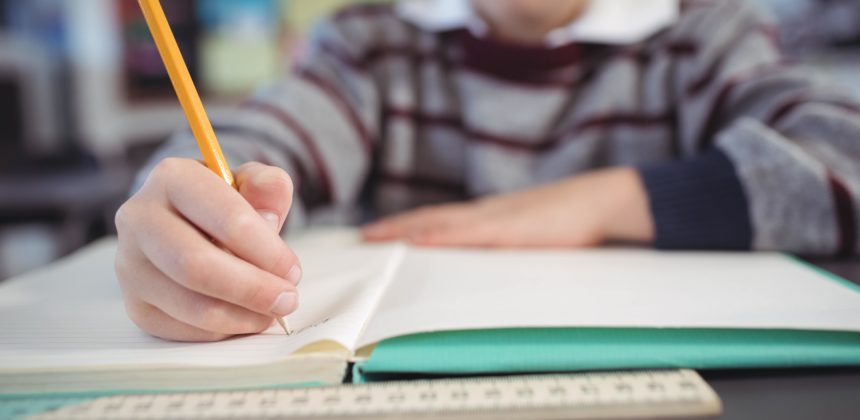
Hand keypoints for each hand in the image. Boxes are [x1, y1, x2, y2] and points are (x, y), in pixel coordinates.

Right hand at [115, 159, 301, 341]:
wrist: (186, 224)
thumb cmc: (223, 206)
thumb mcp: (249, 184)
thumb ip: (267, 187)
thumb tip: (271, 206)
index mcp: (172, 178)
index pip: (224, 217)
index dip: (266, 250)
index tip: (292, 270)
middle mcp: (140, 219)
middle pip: (196, 265)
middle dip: (253, 289)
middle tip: (287, 299)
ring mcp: (131, 265)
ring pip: (191, 305)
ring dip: (242, 315)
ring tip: (271, 311)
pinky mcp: (136, 304)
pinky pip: (185, 329)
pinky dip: (224, 330)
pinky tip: (243, 316)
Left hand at [362, 168, 653, 247]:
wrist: (604, 200)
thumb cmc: (574, 220)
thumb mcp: (535, 238)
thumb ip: (512, 248)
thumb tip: (492, 269)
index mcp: (491, 216)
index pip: (440, 220)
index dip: (410, 225)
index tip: (383, 232)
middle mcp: (486, 213)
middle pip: (431, 218)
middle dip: (396, 227)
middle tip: (364, 236)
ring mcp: (497, 218)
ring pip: (440, 222)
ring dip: (406, 228)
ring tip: (376, 236)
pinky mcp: (511, 229)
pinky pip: (467, 234)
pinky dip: (440, 236)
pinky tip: (417, 241)